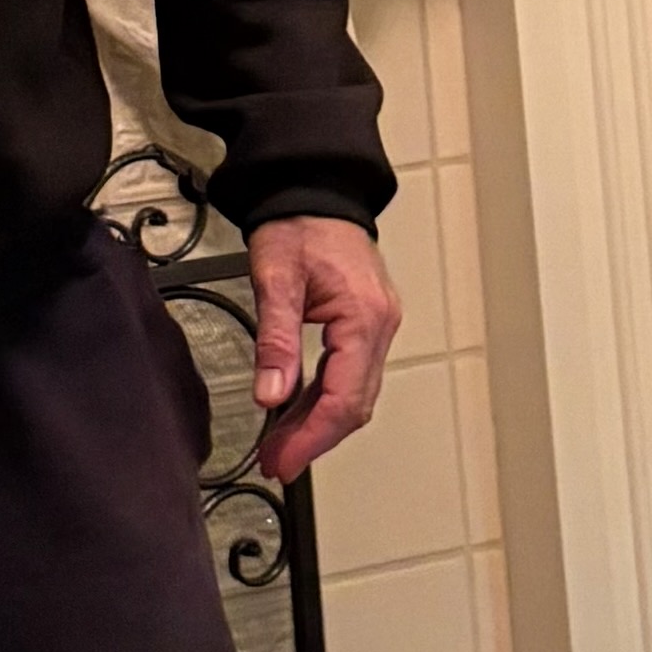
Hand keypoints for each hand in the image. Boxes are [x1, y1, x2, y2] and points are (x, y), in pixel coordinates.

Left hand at [246, 213, 398, 484]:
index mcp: (364, 317)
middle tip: (276, 462)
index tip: (283, 461)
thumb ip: (275, 339)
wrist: (314, 189)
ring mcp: (376, 326)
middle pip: (354, 404)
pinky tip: (295, 414)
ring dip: (318, 425)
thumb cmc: (299, 222)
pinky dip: (323, 400)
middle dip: (314, 440)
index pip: (345, 398)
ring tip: (279, 446)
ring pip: (354, 394)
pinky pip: (350, 375)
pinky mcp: (364, 325)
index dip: (313, 438)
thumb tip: (271, 394)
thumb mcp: (276, 277)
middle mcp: (380, 325)